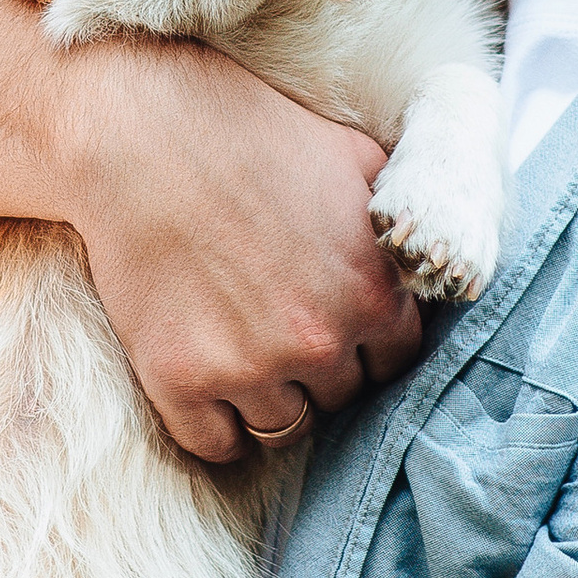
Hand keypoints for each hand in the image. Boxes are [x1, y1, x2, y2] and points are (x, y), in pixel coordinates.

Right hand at [58, 41, 425, 461]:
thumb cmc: (253, 133)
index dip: (365, 343)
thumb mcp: (358, 158)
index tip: (336, 323)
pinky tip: (209, 386)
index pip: (394, 364)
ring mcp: (247, 366)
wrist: (142, 133)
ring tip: (244, 354)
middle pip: (340, 398)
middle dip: (319, 368)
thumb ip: (403, 219)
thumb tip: (434, 254)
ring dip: (271, 400)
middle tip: (279, 325)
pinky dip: (216, 426)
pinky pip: (215, 444)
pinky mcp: (180, 379)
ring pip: (283, 429)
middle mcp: (318, 340)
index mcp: (372, 293)